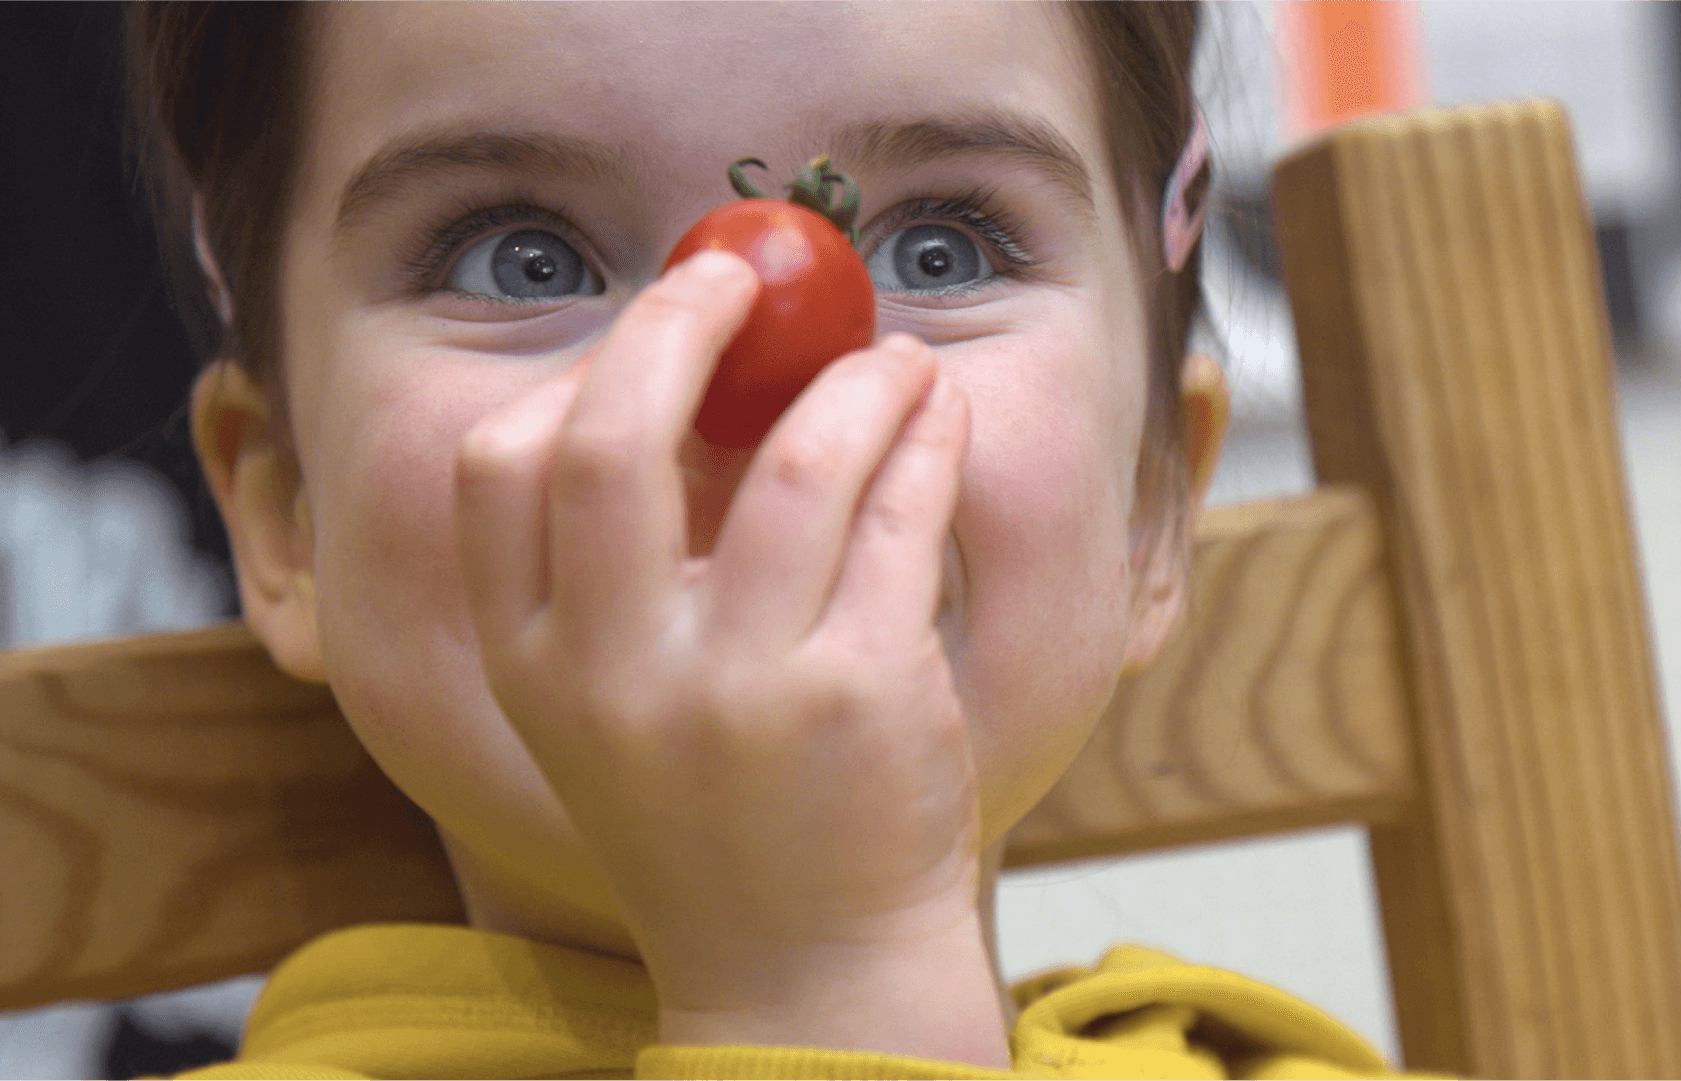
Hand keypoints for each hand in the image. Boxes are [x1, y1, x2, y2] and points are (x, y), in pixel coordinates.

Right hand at [451, 250, 987, 1022]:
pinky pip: (899, 518)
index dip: (577, 372)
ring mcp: (739, 689)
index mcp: (533, 669)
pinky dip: (925, 442)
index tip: (654, 327)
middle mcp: (616, 675)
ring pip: (795, 461)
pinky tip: (938, 420)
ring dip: (856, 380)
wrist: (807, 974)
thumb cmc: (718, 821)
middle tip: (738, 279)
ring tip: (896, 360)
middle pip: (614, 438)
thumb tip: (696, 379)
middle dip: (679, 324)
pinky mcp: (859, 696)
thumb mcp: (617, 708)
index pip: (496, 472)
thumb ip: (622, 570)